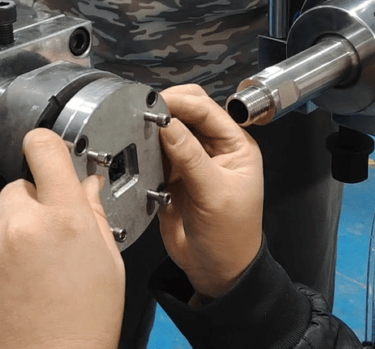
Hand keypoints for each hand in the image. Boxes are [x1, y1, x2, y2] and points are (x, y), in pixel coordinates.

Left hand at [0, 129, 124, 348]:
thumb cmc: (85, 326)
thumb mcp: (108, 265)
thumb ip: (94, 217)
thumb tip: (86, 185)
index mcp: (65, 219)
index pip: (44, 149)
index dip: (44, 146)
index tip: (43, 149)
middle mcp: (21, 227)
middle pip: (16, 187)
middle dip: (30, 205)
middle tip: (46, 238)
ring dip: (3, 228)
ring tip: (24, 263)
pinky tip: (8, 286)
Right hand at [158, 85, 263, 298]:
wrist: (217, 271)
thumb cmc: (230, 237)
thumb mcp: (214, 194)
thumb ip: (190, 157)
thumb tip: (168, 124)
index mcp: (236, 146)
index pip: (208, 110)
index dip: (182, 103)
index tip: (157, 103)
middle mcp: (215, 148)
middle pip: (188, 113)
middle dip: (168, 110)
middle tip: (143, 113)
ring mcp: (193, 162)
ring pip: (170, 132)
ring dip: (155, 131)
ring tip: (138, 131)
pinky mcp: (173, 176)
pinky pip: (156, 154)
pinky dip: (147, 152)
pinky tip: (141, 153)